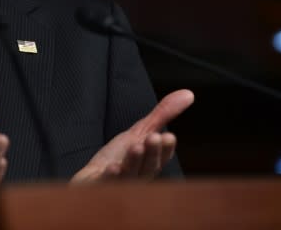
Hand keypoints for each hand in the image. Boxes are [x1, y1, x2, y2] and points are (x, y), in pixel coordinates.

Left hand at [71, 89, 193, 182]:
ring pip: (130, 174)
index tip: (168, 136)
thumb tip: (188, 93)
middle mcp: (138, 175)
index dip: (165, 148)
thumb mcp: (141, 132)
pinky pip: (107, 184)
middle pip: (148, 166)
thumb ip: (163, 115)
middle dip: (152, 152)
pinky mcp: (101, 187)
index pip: (162, 157)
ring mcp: (120, 184)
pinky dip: (111, 178)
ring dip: (134, 161)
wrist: (92, 178)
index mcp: (150, 163)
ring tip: (136, 147)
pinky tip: (112, 168)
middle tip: (154, 137)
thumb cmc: (120, 156)